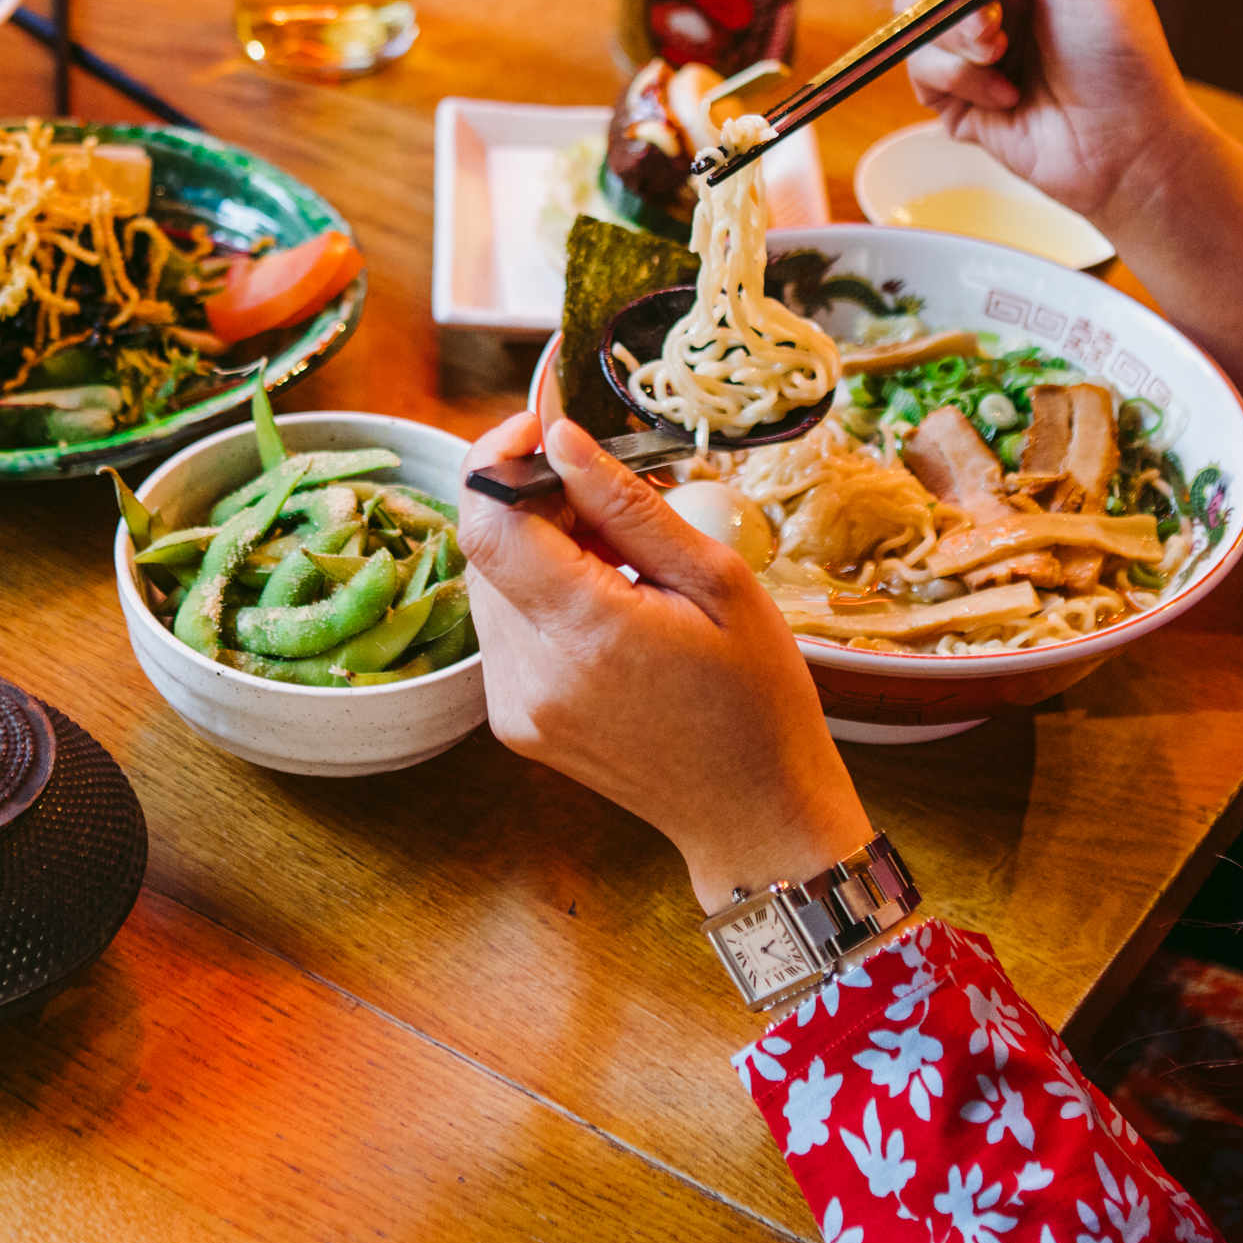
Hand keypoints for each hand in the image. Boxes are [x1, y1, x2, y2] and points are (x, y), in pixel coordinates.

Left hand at [459, 412, 871, 909]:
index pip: (488, 523)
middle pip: (486, 548)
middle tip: (608, 502)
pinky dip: (541, 599)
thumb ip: (627, 505)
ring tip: (620, 563)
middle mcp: (531, 675)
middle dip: (534, 505)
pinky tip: (606, 609)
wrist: (754, 810)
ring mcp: (514, 706)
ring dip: (539, 552)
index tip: (543, 431)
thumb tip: (560, 440)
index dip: (500, 459)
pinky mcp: (513, 722)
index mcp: (587, 634)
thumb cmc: (757, 696)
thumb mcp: (717, 580)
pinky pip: (505, 629)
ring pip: (490, 585)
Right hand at [901, 0, 1206, 229]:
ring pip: (912, 16)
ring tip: (1004, 61)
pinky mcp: (953, 95)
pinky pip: (915, 69)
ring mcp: (969, 46)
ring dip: (956, 40)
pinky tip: (1006, 97)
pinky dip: (958, 82)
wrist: (1125, 144)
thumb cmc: (1122, 54)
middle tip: (998, 23)